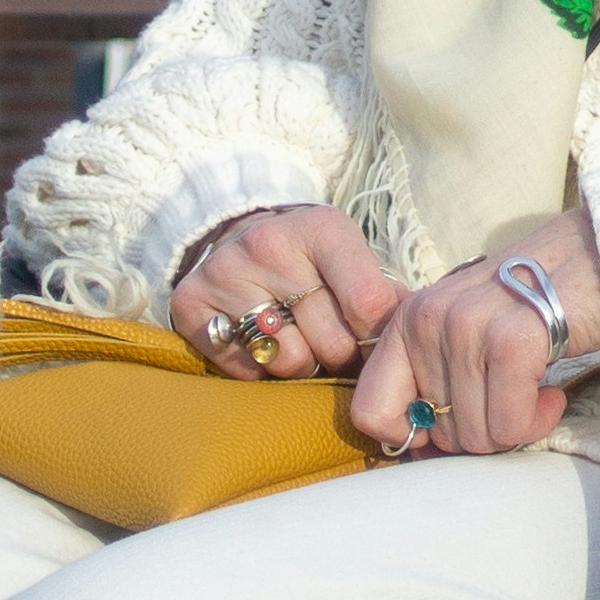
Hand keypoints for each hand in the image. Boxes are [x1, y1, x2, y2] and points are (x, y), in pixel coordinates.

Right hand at [170, 201, 404, 378]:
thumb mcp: (349, 257)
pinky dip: (259, 369)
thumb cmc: (308, 256)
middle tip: (335, 344)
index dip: (379, 339)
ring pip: (288, 362)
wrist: (235, 230)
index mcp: (321, 229)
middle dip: (342, 356)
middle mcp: (269, 246)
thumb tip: (408, 342)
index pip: (369, 306)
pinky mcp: (191, 304)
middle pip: (332, 343)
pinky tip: (260, 340)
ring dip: (301, 364)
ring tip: (297, 338)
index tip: (377, 345)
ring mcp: (226, 274)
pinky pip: (245, 370)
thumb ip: (382, 297)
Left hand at [353, 206, 599, 459]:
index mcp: (404, 322)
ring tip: (536, 394)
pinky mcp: (510, 342)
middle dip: (482, 433)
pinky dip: (537, 421)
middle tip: (511, 402)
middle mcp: (426, 322)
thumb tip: (418, 448)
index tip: (454, 426)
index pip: (370, 412)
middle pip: (438, 435)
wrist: (590, 257)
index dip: (410, 438)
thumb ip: (433, 376)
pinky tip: (551, 396)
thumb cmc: (526, 305)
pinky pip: (511, 425)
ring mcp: (465, 329)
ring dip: (516, 428)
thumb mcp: (462, 329)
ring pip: (477, 435)